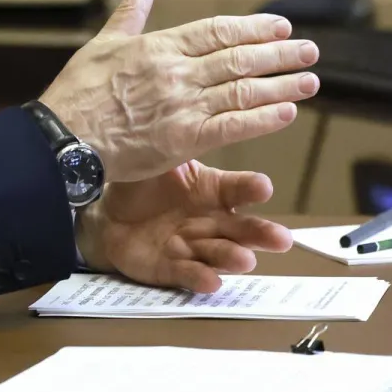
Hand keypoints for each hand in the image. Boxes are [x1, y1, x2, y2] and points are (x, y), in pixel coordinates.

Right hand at [40, 0, 318, 181]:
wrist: (62, 138)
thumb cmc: (78, 93)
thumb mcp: (104, 42)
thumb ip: (131, 11)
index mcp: (160, 46)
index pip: (218, 31)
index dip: (254, 28)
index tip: (280, 27)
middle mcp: (176, 72)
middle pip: (239, 58)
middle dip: (279, 54)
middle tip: (309, 51)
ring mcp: (181, 105)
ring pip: (242, 90)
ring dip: (280, 85)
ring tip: (309, 81)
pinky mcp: (182, 139)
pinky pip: (231, 126)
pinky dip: (261, 119)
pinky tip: (286, 112)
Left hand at [74, 161, 293, 293]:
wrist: (109, 214)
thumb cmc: (144, 183)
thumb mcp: (162, 159)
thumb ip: (181, 144)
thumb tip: (192, 110)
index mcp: (211, 190)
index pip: (237, 188)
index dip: (251, 189)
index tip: (265, 187)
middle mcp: (209, 221)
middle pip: (241, 229)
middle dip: (261, 234)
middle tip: (282, 240)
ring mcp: (192, 247)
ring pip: (219, 253)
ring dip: (233, 257)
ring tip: (246, 260)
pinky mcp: (170, 268)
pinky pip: (186, 274)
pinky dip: (199, 277)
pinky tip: (212, 281)